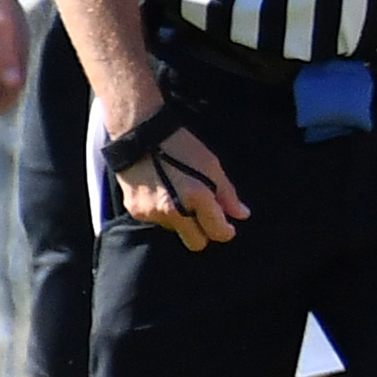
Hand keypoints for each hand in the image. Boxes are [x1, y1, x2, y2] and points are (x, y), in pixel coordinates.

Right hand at [114, 121, 247, 250]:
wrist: (139, 134)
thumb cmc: (181, 145)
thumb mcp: (211, 165)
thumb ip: (227, 195)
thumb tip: (242, 215)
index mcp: (196, 197)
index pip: (217, 232)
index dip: (226, 231)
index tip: (227, 228)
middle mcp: (174, 210)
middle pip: (196, 243)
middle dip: (203, 233)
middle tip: (205, 218)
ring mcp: (152, 213)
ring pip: (175, 231)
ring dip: (181, 221)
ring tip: (179, 195)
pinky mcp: (135, 211)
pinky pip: (156, 221)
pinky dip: (163, 213)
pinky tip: (162, 193)